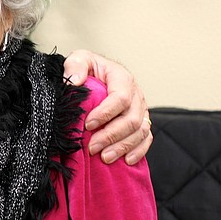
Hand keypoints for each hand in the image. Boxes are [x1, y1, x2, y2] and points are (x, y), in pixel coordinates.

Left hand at [63, 50, 152, 164]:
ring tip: (105, 157)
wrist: (96, 72)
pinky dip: (138, 150)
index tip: (88, 125)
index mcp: (122, 78)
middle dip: (111, 135)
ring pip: (140, 131)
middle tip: (92, 147)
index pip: (120, 97)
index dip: (106, 113)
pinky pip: (146, 138)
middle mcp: (136, 94)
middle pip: (131, 119)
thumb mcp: (79, 59)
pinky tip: (127, 160)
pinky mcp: (142, 121)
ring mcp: (141, 109)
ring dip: (123, 146)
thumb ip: (75, 65)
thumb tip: (74, 82)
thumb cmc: (88, 67)